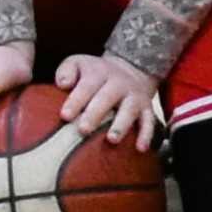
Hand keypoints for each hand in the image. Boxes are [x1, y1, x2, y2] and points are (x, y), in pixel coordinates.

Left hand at [50, 51, 166, 150]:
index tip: (65, 116)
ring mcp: (134, 96)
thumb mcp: (79, 63)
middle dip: (95, 114)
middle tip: (83, 130)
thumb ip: (67, 71)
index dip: (76, 101)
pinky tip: (140, 148)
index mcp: (99, 73)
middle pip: (107, 98)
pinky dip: (146, 134)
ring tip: (112, 140)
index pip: (86, 86)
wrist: (132, 67)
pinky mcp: (147, 108)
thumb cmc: (96, 73)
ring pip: (129, 110)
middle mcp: (119, 84)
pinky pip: (149, 121)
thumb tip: (62, 84)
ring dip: (121, 125)